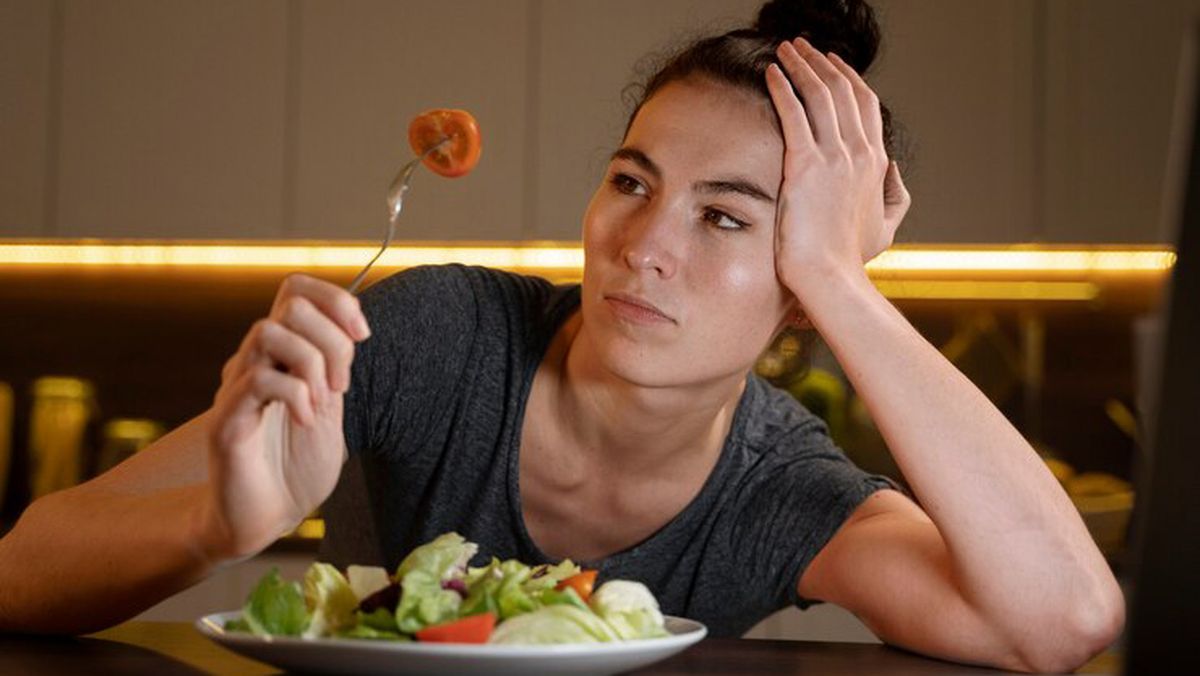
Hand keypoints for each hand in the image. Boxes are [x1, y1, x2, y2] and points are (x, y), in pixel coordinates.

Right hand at [201, 274, 370, 560]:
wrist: (268, 516)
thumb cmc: (297, 464)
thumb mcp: (329, 404)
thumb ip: (333, 365)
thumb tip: (352, 325)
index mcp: (280, 354)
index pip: (295, 288)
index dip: (334, 298)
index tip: (363, 334)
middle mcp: (253, 361)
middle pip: (289, 305)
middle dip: (332, 339)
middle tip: (341, 385)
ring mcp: (236, 388)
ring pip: (268, 332)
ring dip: (311, 363)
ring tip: (324, 403)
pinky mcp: (225, 421)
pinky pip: (258, 380)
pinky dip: (295, 396)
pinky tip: (307, 422)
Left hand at [765, 38, 910, 299]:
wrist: (830, 277)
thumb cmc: (850, 260)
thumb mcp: (885, 227)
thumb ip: (894, 196)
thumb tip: (893, 172)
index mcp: (875, 164)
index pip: (864, 106)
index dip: (848, 78)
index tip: (830, 63)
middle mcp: (859, 154)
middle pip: (843, 91)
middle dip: (822, 62)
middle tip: (802, 45)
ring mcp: (835, 159)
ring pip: (820, 95)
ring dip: (802, 65)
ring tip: (785, 48)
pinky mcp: (805, 167)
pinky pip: (794, 115)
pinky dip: (784, 88)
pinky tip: (771, 73)